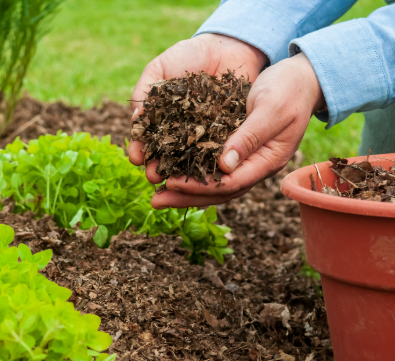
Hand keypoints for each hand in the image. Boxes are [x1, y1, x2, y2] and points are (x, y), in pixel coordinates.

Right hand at [129, 34, 267, 166]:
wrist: (226, 46)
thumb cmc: (189, 55)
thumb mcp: (160, 67)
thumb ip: (145, 92)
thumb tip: (135, 119)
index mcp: (161, 118)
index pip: (147, 138)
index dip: (139, 149)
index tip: (136, 158)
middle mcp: (181, 130)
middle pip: (166, 153)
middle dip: (158, 166)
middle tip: (153, 177)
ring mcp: (203, 134)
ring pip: (190, 157)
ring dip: (181, 171)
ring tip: (174, 180)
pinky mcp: (226, 133)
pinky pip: (217, 149)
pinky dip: (210, 160)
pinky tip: (203, 170)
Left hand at [150, 53, 324, 208]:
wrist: (301, 78)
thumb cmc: (289, 89)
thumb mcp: (271, 108)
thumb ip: (250, 136)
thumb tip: (224, 166)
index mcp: (267, 160)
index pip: (230, 184)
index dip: (200, 186)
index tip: (171, 183)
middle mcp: (255, 165)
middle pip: (218, 191)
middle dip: (186, 197)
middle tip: (155, 201)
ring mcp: (246, 159)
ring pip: (213, 182)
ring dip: (185, 189)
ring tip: (157, 193)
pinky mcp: (236, 147)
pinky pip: (211, 166)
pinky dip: (191, 170)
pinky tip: (171, 169)